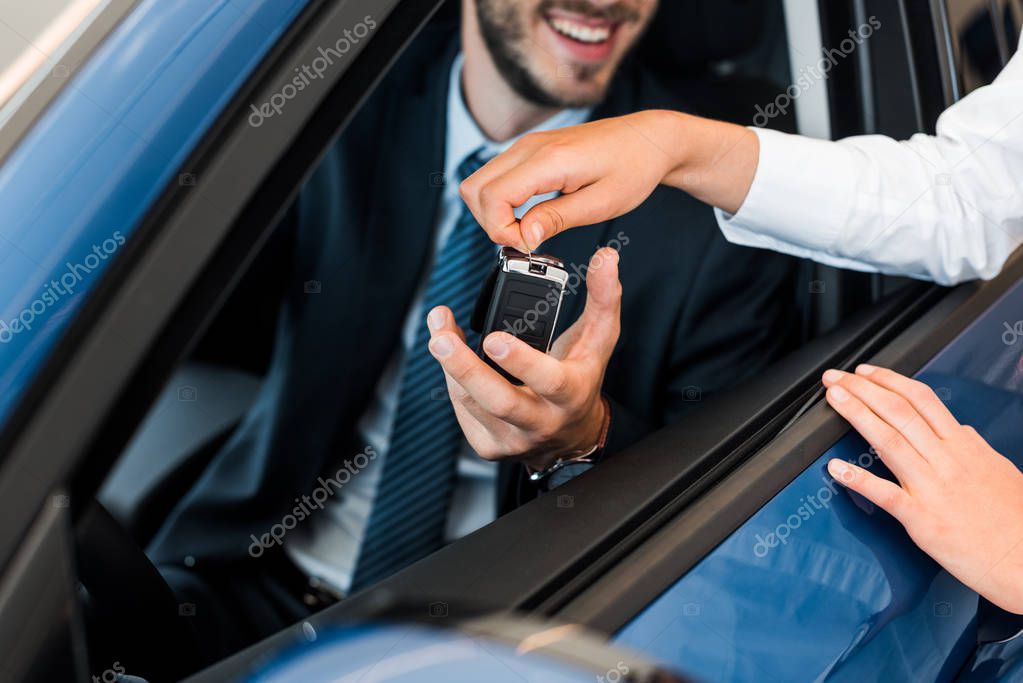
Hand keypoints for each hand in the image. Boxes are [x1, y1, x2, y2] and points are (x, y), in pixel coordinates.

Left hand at [426, 247, 620, 468]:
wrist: (571, 436)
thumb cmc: (582, 378)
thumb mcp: (599, 339)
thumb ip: (603, 297)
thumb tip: (607, 256)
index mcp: (571, 394)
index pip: (548, 381)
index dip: (520, 361)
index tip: (493, 338)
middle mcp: (541, 422)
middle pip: (499, 401)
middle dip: (465, 369)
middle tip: (441, 339)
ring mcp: (513, 439)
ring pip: (472, 403)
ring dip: (450, 365)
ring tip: (440, 331)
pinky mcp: (489, 447)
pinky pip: (463, 412)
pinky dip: (453, 381)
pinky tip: (453, 358)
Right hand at [459, 110, 757, 250]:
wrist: (648, 139)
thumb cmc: (633, 168)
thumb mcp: (601, 204)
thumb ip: (557, 219)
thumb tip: (523, 238)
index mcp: (548, 160)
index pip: (492, 197)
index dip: (501, 230)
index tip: (529, 244)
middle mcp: (530, 147)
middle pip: (474, 189)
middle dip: (490, 224)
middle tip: (525, 240)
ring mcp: (527, 145)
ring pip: (479, 183)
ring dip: (493, 213)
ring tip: (528, 230)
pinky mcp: (529, 150)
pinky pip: (496, 177)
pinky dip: (501, 202)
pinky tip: (530, 215)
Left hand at [822, 365, 1022, 613]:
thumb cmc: (1017, 521)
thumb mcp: (1002, 471)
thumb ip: (975, 448)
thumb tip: (960, 430)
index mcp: (964, 447)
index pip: (922, 400)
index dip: (889, 381)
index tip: (865, 372)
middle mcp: (947, 461)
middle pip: (899, 412)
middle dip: (862, 390)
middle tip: (835, 378)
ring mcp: (933, 488)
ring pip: (889, 441)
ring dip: (857, 415)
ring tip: (834, 399)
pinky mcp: (923, 520)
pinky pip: (885, 494)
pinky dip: (858, 479)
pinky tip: (835, 467)